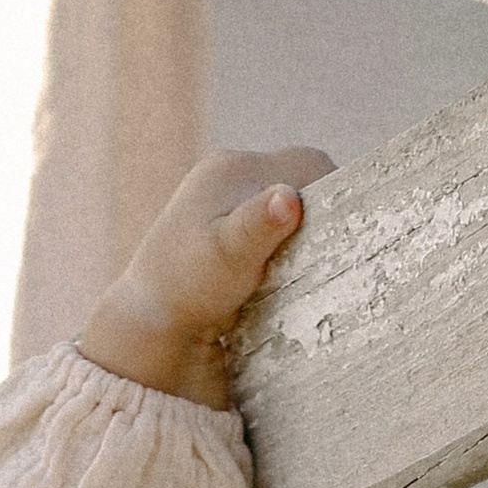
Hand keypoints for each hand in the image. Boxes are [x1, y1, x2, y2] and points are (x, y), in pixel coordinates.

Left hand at [80, 148, 330, 406]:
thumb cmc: (188, 289)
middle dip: (317, 214)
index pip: (309, 166)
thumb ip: (259, 225)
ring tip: (303, 264)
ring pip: (287, 203)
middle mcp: (228, 172)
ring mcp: (225, 197)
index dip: (332, 195)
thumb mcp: (229, 257)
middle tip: (323, 253)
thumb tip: (289, 199)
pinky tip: (282, 268)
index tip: (339, 233)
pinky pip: (270, 220)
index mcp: (232, 168)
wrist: (147, 321)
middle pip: (301, 181)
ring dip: (301, 230)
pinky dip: (283, 240)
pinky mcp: (226, 223)